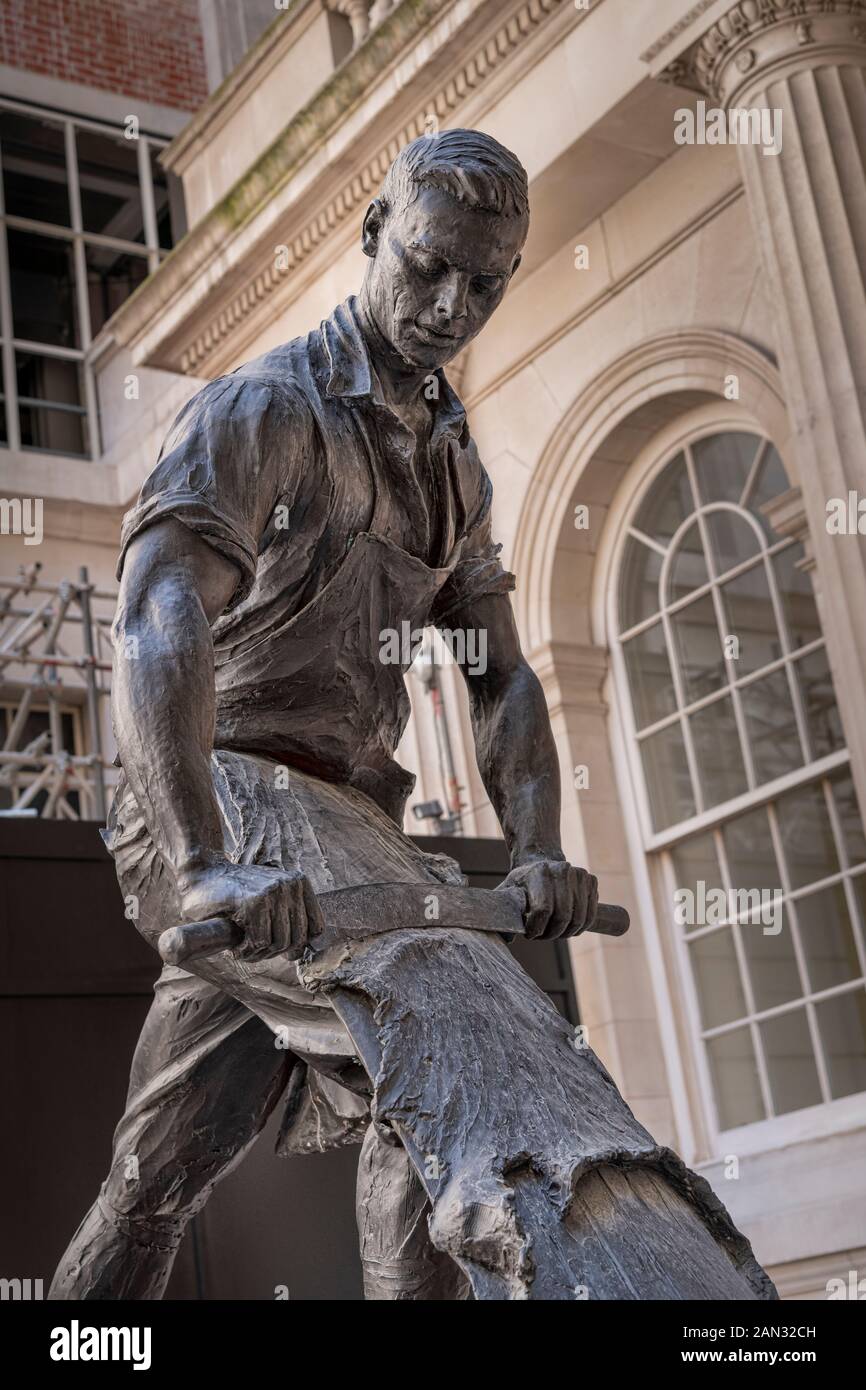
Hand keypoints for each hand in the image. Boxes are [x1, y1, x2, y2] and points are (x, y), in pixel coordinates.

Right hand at [177, 859, 321, 961]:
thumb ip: (287, 917)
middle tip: (251, 947)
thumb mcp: (268, 899)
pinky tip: (234, 945)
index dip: (295, 945)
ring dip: (257, 954)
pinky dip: (245, 951)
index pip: (315, 928)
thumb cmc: (233, 893)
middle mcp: (290, 884)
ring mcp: (272, 892)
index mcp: (298, 883)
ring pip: (278, 944)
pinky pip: (259, 943)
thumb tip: (299, 953)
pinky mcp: (253, 902)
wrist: (199, 874)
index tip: (272, 944)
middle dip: (272, 952)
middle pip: (296, 941)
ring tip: (242, 945)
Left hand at [498, 857, 597, 939]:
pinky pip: (590, 915)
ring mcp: (579, 875)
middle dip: (551, 934)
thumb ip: (503, 913)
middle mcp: (562, 870)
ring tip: (553, 933)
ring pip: (578, 919)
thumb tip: (507, 938)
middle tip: (542, 936)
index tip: (530, 934)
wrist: (540, 862)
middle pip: (563, 916)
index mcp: (539, 872)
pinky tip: (567, 929)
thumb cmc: (522, 882)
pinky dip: (579, 928)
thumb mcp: (507, 893)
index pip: (543, 909)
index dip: (537, 928)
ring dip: (566, 933)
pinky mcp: (591, 881)